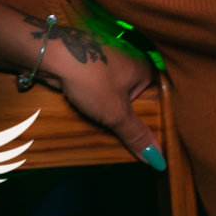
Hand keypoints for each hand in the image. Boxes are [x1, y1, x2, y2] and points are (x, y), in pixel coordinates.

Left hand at [36, 20, 163, 167]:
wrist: (52, 55)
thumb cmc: (92, 80)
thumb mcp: (117, 113)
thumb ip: (137, 135)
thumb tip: (159, 160)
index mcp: (144, 69)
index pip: (163, 96)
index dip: (163, 119)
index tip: (162, 142)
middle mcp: (130, 64)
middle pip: (140, 98)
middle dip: (136, 120)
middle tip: (142, 147)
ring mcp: (109, 65)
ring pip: (119, 96)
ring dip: (117, 114)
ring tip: (120, 139)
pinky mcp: (90, 69)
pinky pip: (102, 92)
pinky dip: (101, 105)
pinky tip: (98, 121)